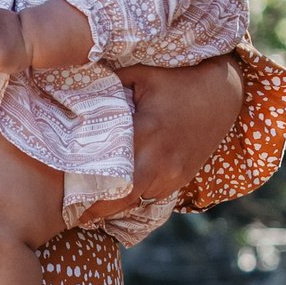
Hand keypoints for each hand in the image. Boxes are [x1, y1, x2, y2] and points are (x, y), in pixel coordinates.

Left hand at [81, 56, 248, 224]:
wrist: (223, 92)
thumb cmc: (176, 79)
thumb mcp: (139, 74)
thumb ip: (105, 86)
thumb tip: (67, 91)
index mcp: (146, 133)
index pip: (110, 174)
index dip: (85, 191)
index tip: (62, 198)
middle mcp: (161, 161)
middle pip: (120, 200)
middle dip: (93, 209)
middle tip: (67, 211)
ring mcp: (173, 174)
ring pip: (134, 202)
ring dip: (110, 206)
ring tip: (83, 206)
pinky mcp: (181, 179)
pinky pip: (149, 197)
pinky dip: (130, 198)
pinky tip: (111, 195)